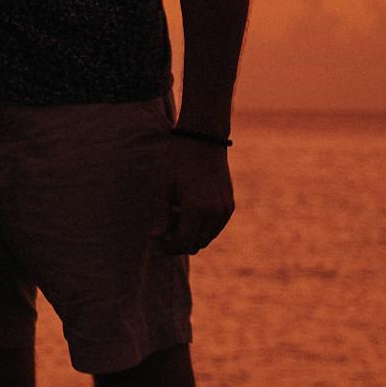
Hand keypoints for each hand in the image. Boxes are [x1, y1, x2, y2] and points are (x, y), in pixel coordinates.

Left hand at [159, 136, 233, 255]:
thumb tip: (155, 238)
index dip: (168, 247)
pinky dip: (202, 227)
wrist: (203, 139)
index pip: (183, 243)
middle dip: (178, 241)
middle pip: (195, 244)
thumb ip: (161, 215)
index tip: (156, 241)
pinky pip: (215, 228)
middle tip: (165, 224)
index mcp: (196, 209)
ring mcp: (225, 210)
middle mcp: (215, 213)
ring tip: (177, 213)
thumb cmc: (178, 161)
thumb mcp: (164, 187)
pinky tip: (189, 209)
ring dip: (191, 234)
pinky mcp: (230, 206)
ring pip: (206, 238)